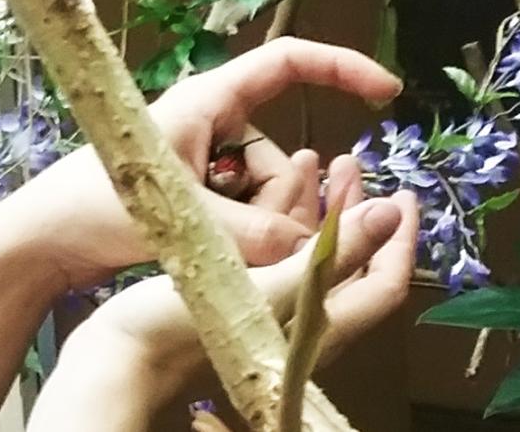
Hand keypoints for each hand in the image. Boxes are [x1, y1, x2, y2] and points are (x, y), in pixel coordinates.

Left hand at [0, 37, 402, 289]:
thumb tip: (314, 251)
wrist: (38, 241)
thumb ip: (253, 237)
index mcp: (206, 100)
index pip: (286, 62)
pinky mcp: (194, 196)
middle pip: (280, 154)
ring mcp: (201, 162)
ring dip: (258, 228)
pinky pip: (245, 213)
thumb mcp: (181, 219)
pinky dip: (243, 238)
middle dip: (283, 201)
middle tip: (252, 240)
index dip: (341, 68)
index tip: (387, 93)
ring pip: (265, 194)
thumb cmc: (90, 206)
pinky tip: (208, 256)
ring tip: (209, 250)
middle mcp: (209, 123)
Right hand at [39, 157, 417, 421]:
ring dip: (317, 208)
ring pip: (310, 256)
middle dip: (357, 212)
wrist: (117, 360)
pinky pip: (275, 256)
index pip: (383, 284)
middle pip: (348, 265)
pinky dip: (280, 220)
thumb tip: (387, 214)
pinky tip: (266, 187)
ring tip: (315, 160)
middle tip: (354, 163)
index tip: (403, 193)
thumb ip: (331, 254)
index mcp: (320, 330)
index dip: (400, 240)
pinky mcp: (236, 305)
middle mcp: (302, 326)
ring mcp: (267, 315)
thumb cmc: (185, 329)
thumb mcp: (266, 287)